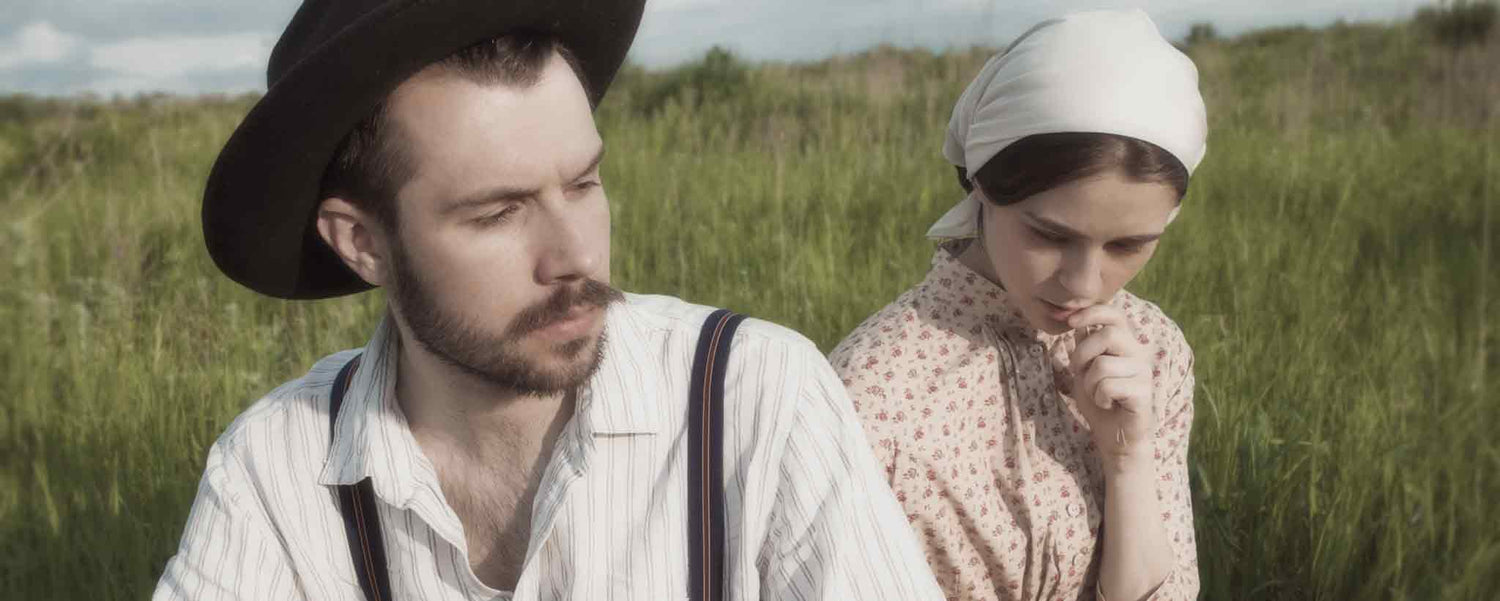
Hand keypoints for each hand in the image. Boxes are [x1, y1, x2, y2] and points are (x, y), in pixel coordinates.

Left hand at [1066, 304, 1156, 470]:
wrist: (1114, 437)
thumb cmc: (1099, 401)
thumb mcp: (1084, 370)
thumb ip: (1083, 346)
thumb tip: (1077, 320)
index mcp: (1125, 345)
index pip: (1115, 315)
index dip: (1093, 312)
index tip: (1071, 322)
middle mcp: (1138, 355)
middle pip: (1109, 335)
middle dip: (1082, 354)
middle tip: (1078, 372)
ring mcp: (1143, 373)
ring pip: (1103, 364)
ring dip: (1089, 383)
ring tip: (1096, 394)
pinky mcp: (1143, 393)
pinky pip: (1108, 386)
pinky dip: (1098, 397)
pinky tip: (1106, 404)